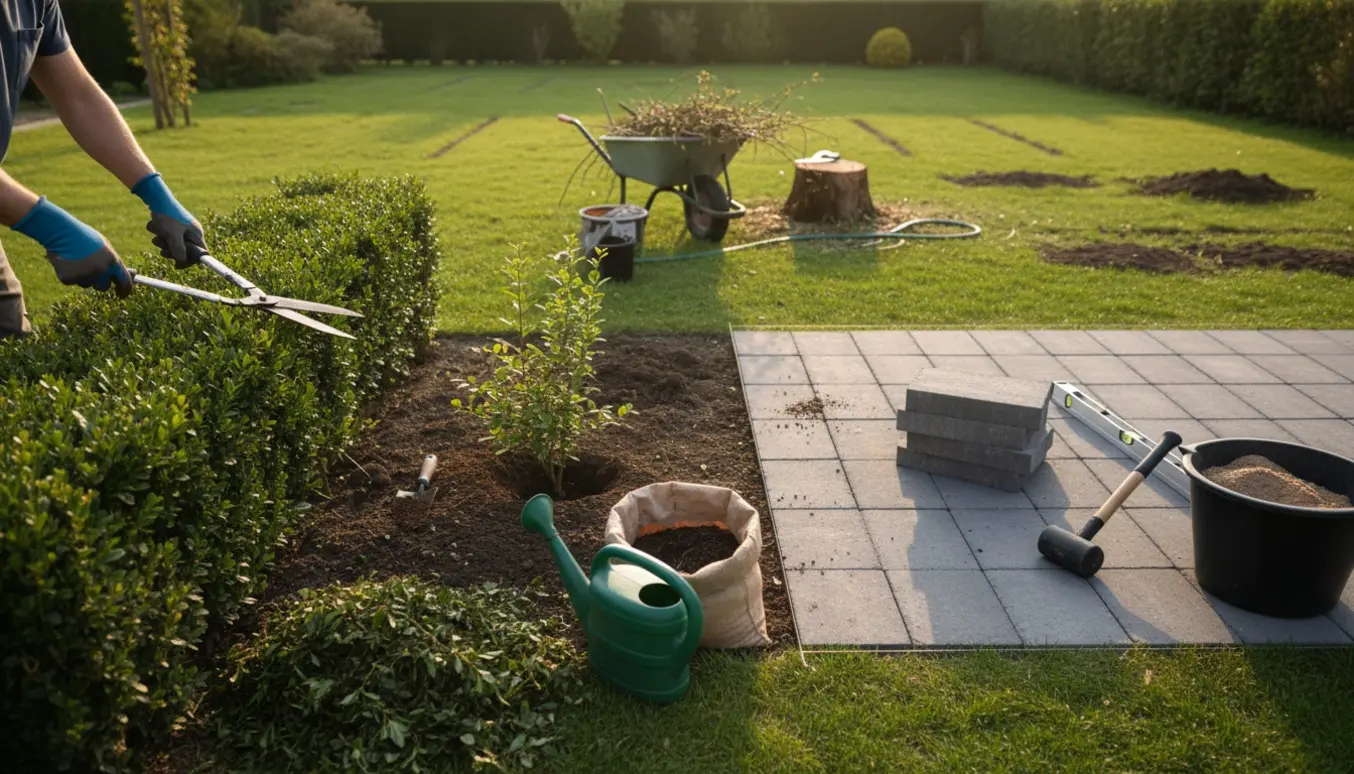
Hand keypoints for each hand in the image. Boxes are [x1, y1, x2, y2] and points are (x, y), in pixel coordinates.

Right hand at [10, 196, 132, 296]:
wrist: (62, 232)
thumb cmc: (85, 238)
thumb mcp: (105, 248)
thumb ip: (116, 263)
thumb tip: (133, 274)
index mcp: (113, 262)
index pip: (125, 284)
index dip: (124, 291)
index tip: (121, 293)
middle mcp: (101, 271)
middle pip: (104, 287)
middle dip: (100, 282)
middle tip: (92, 271)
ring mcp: (85, 276)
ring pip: (86, 284)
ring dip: (84, 276)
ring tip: (77, 260)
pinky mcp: (69, 279)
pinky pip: (72, 281)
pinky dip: (70, 274)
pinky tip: (66, 261)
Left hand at [132, 172, 205, 268]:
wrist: (156, 198)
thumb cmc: (167, 216)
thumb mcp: (172, 235)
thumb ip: (178, 249)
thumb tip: (182, 261)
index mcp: (196, 234)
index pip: (200, 253)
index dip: (190, 261)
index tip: (177, 265)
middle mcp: (192, 232)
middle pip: (185, 251)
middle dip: (171, 251)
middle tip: (163, 250)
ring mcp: (183, 229)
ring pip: (174, 244)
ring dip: (163, 243)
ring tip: (156, 237)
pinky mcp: (173, 226)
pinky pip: (168, 237)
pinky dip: (161, 235)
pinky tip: (156, 228)